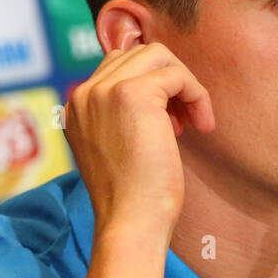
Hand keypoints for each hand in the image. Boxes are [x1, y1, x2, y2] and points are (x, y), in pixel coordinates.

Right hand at [63, 43, 214, 237]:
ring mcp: (104, 91)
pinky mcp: (131, 94)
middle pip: (139, 54)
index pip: (119, 67)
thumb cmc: (134, 197)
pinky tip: (201, 126)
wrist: (131, 223)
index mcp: (76, 106)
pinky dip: (197, 95)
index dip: (154, 88)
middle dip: (171, 82)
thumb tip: (162, 92)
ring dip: (185, 84)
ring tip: (192, 123)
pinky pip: (177, 75)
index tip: (170, 125)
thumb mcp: (119, 147)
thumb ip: (124, 116)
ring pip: (158, 55)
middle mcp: (84, 93)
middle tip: (184, 123)